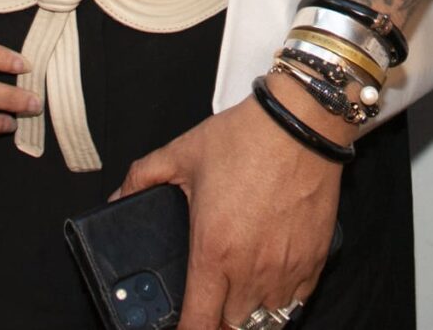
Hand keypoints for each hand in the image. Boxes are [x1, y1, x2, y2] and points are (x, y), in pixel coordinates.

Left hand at [116, 93, 341, 329]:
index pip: (198, 325)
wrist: (301, 123)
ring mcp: (285, 269)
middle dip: (218, 319)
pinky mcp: (313, 260)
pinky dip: (281, 300)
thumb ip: (142, 177)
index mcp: (213, 252)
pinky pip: (296, 302)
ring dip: (249, 311)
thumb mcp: (182, 153)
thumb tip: (119, 196)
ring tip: (239, 291)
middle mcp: (250, 270)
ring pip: (265, 320)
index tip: (181, 328)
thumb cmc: (246, 138)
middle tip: (210, 299)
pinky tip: (270, 280)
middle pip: (232, 327)